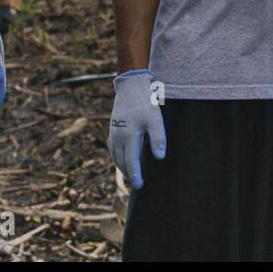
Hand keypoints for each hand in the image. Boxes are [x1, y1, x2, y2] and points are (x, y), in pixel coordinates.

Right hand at [108, 69, 165, 188]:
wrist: (130, 85)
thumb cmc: (144, 102)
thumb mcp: (155, 119)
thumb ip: (158, 138)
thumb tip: (159, 157)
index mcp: (128, 136)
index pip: (131, 162)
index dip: (135, 176)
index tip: (139, 186)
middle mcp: (118, 136)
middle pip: (121, 161)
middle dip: (128, 174)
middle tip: (137, 185)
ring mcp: (113, 132)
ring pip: (115, 155)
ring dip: (122, 166)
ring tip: (130, 174)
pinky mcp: (112, 127)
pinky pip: (112, 147)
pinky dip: (117, 156)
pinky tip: (122, 157)